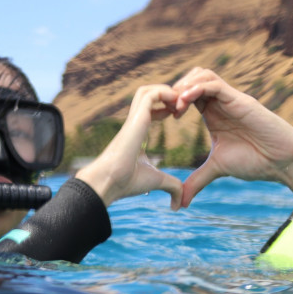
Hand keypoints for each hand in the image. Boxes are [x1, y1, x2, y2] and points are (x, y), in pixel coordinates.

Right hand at [75, 84, 183, 209]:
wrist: (109, 182)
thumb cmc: (127, 182)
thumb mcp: (156, 181)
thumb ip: (171, 186)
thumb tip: (180, 203)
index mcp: (138, 132)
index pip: (151, 109)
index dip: (167, 107)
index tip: (179, 114)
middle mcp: (135, 122)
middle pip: (149, 94)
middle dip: (168, 94)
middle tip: (183, 105)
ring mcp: (134, 118)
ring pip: (148, 90)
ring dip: (167, 91)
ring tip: (181, 103)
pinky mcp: (136, 118)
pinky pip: (151, 94)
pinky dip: (165, 93)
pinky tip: (177, 104)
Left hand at [172, 67, 292, 205]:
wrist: (283, 162)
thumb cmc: (256, 161)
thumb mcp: (218, 169)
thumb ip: (197, 180)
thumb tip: (180, 202)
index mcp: (213, 114)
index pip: (187, 95)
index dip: (171, 102)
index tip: (160, 117)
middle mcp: (221, 103)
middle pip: (192, 78)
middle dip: (175, 89)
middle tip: (166, 110)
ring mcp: (230, 99)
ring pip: (202, 74)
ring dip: (185, 85)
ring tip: (176, 106)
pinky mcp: (240, 100)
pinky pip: (214, 84)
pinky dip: (197, 88)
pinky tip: (186, 103)